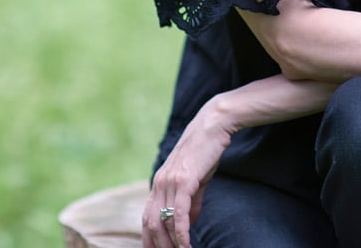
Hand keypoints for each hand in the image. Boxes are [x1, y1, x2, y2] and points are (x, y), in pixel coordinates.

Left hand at [142, 102, 233, 247]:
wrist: (213, 125)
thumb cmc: (205, 151)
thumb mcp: (196, 180)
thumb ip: (191, 201)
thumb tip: (188, 222)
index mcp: (159, 183)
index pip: (147, 217)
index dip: (149, 238)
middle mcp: (159, 183)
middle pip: (151, 223)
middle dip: (158, 245)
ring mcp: (170, 181)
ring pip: (164, 221)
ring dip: (171, 243)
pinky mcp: (184, 180)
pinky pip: (179, 213)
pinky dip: (182, 232)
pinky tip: (186, 244)